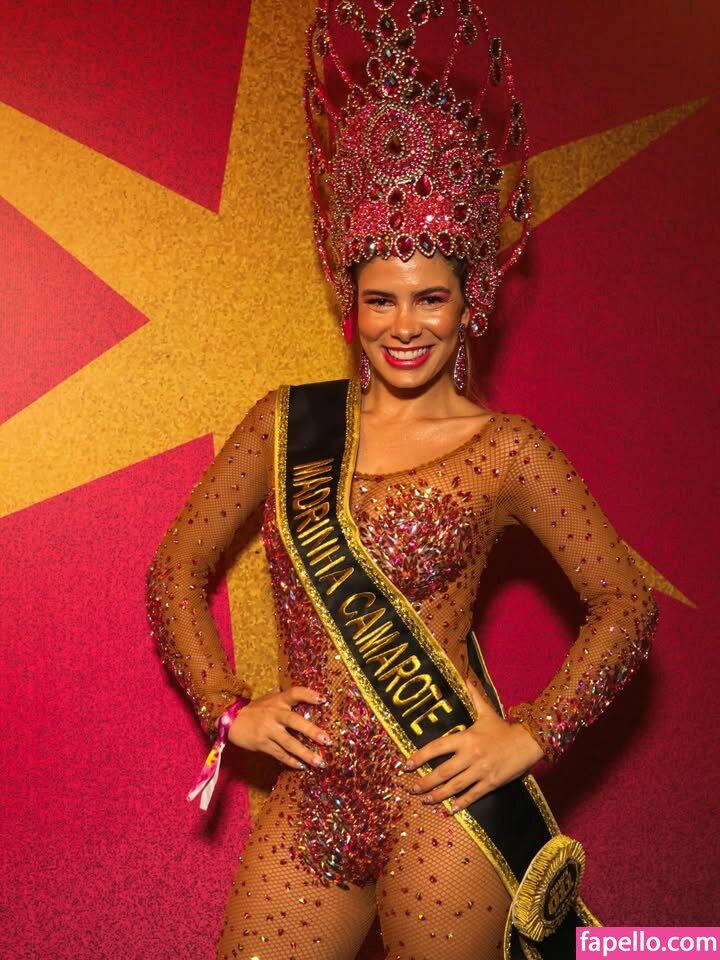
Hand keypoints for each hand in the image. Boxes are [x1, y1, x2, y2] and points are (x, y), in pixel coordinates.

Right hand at [227, 686, 332, 770]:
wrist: (231, 720)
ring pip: (289, 743)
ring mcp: (268, 729)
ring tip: (319, 762)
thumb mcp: (270, 699)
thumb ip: (286, 700)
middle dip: (312, 731)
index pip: (295, 693)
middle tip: (327, 740)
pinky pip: (279, 754)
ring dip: (305, 753)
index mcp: (278, 700)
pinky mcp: (262, 743)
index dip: (309, 695)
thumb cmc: (256, 709)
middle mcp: (274, 713)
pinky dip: (291, 761)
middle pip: (295, 721)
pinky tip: (302, 766)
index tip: (323, 699)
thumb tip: (310, 701)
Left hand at [402, 674, 543, 811]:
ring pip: (455, 786)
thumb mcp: (487, 712)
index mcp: (466, 738)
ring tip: (425, 800)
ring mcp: (480, 771)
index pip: (437, 747)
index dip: (420, 757)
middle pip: (443, 772)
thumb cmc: (504, 728)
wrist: (528, 742)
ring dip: (438, 795)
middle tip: (412, 789)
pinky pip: (473, 795)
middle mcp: (470, 755)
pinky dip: (461, 803)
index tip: (406, 764)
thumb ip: (474, 696)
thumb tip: (466, 678)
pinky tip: (451, 810)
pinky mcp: (491, 783)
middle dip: (425, 782)